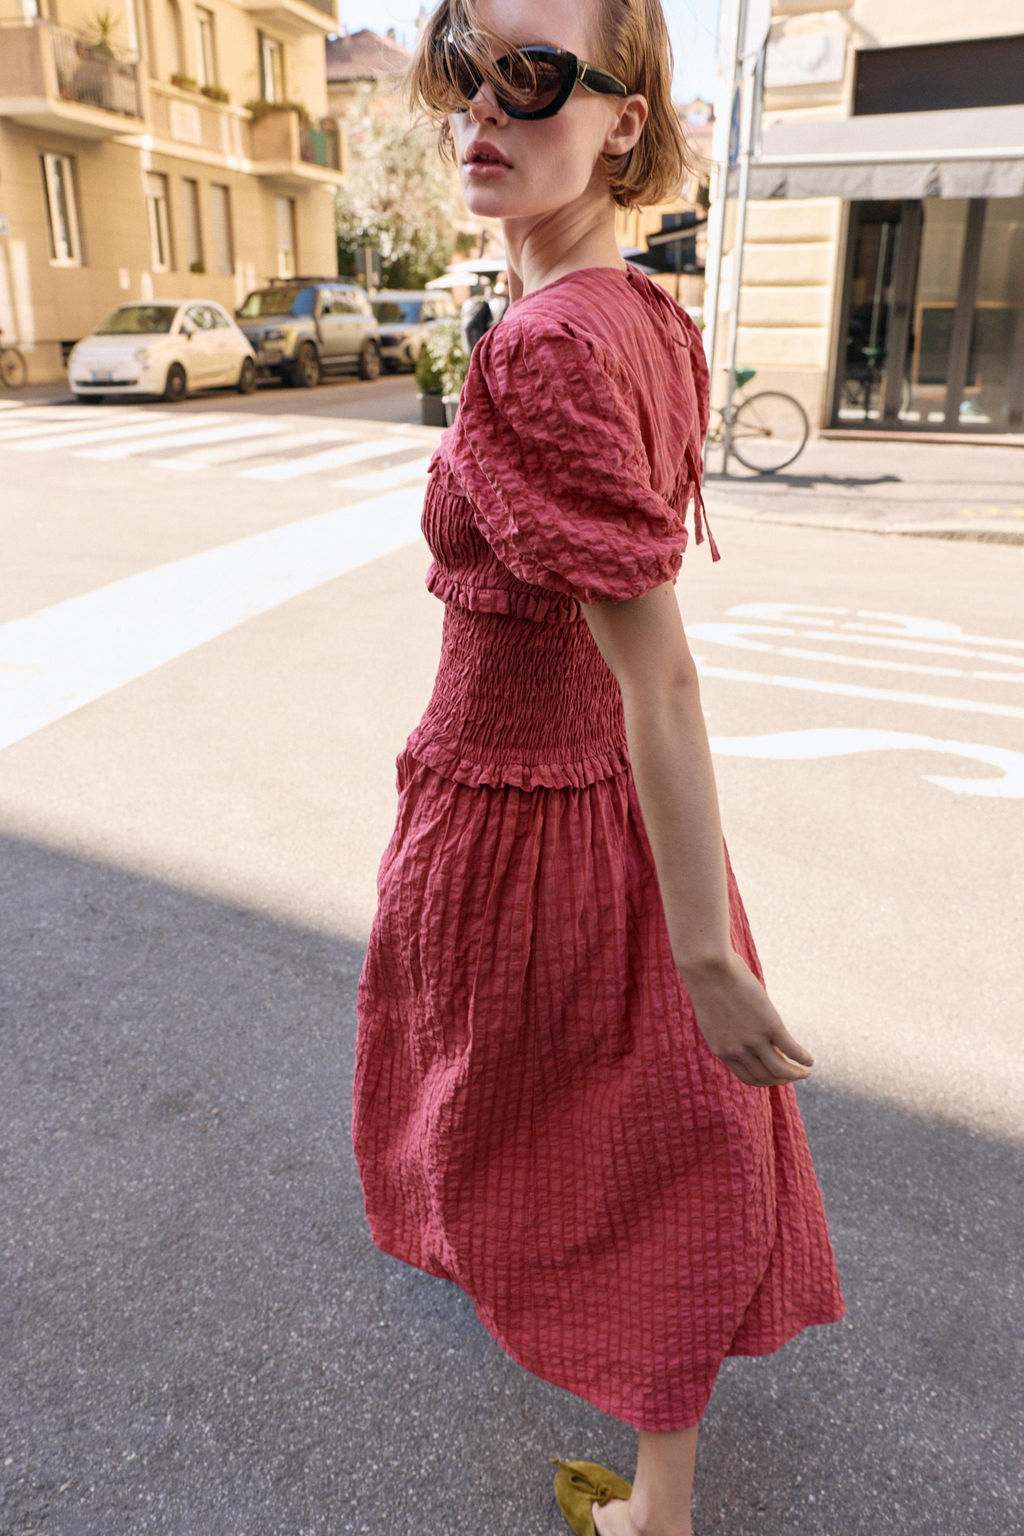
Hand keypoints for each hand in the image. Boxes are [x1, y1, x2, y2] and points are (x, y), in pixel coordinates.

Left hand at [680, 951, 812, 1087]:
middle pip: (766, 1078)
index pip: (749, 1077)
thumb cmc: (709, 983)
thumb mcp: (715, 1016)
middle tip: (795, 1074)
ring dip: (796, 1074)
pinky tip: (809, 1059)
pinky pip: (791, 1050)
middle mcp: (737, 1050)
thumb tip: (742, 1030)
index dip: (766, 1080)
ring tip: (806, 1071)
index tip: (777, 1075)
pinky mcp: (769, 1025)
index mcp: (722, 1050)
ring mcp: (753, 1040)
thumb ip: (727, 1030)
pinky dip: (803, 1058)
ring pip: (780, 1070)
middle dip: (783, 1079)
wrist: (707, 967)